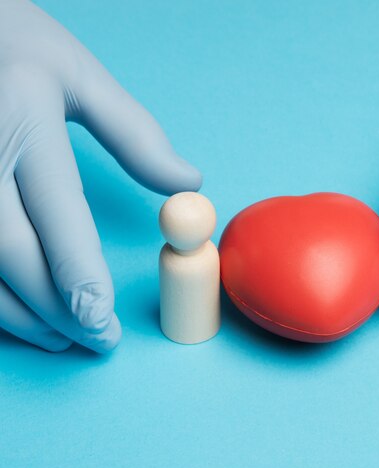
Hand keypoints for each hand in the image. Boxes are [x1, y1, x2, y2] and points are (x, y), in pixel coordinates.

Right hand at [0, 0, 201, 351]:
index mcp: (24, 125)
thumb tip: (190, 182)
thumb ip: (135, 134)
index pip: (57, 214)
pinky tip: (21, 314)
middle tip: (98, 340)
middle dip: (58, 309)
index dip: (78, 273)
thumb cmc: (13, 45)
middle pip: (16, 255)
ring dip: (21, 314)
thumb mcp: (77, 75)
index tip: (100, 317)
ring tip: (65, 338)